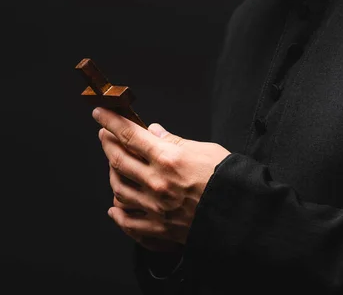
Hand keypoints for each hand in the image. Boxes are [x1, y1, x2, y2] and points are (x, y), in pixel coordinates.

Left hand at [93, 107, 230, 247]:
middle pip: (118, 159)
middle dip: (107, 143)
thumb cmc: (228, 179)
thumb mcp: (205, 149)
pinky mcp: (159, 229)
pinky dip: (118, 215)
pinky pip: (129, 223)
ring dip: (112, 174)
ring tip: (113, 166)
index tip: (100, 113)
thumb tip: (154, 131)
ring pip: (118, 189)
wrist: (242, 216)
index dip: (111, 122)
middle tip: (104, 135)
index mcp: (168, 158)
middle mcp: (156, 182)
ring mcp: (155, 207)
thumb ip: (175, 141)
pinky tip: (114, 209)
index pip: (130, 135)